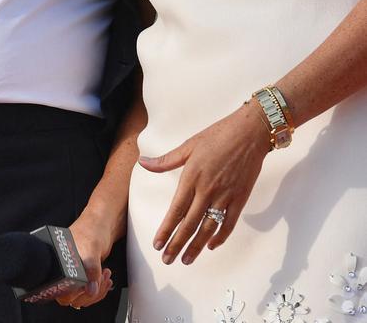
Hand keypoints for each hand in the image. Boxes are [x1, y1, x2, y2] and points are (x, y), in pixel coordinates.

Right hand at [54, 210, 115, 309]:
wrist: (103, 222)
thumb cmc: (92, 228)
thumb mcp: (92, 249)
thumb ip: (91, 270)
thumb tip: (90, 289)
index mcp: (59, 263)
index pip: (61, 291)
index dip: (76, 293)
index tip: (88, 286)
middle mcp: (64, 270)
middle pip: (71, 298)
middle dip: (89, 293)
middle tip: (99, 280)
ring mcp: (74, 273)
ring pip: (81, 297)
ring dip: (96, 292)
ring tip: (104, 278)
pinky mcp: (84, 274)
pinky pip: (89, 291)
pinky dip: (99, 289)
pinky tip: (104, 279)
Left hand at [139, 102, 270, 265]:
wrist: (249, 132)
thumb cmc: (218, 135)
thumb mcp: (189, 145)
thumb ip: (166, 160)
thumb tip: (143, 163)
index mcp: (192, 176)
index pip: (176, 209)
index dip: (166, 229)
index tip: (158, 244)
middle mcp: (207, 189)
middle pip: (190, 223)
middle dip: (177, 244)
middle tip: (167, 260)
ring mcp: (225, 195)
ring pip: (209, 228)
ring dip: (197, 246)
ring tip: (186, 260)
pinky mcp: (240, 198)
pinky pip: (229, 223)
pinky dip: (220, 237)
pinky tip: (212, 245)